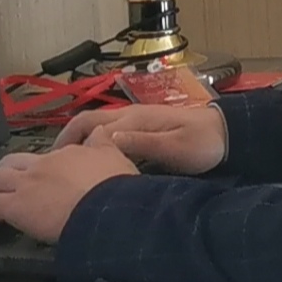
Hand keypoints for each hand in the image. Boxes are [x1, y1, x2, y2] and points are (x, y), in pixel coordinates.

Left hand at [0, 144, 138, 242]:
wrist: (105, 207)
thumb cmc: (114, 186)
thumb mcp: (115, 156)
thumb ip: (103, 143)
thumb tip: (100, 131)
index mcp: (64, 155)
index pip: (43, 155)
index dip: (36, 165)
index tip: (35, 174)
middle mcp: (41, 166)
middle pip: (10, 162)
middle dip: (1, 170)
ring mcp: (26, 185)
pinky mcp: (15, 206)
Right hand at [53, 104, 227, 175]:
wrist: (229, 135)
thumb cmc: (203, 144)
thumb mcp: (174, 148)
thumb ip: (141, 143)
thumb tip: (104, 140)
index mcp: (133, 118)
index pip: (88, 123)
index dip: (67, 140)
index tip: (53, 163)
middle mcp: (131, 115)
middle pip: (88, 121)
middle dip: (67, 139)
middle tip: (52, 164)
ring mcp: (138, 120)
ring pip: (99, 126)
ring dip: (80, 141)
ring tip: (67, 166)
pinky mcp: (146, 128)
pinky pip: (111, 132)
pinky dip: (95, 143)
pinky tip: (95, 162)